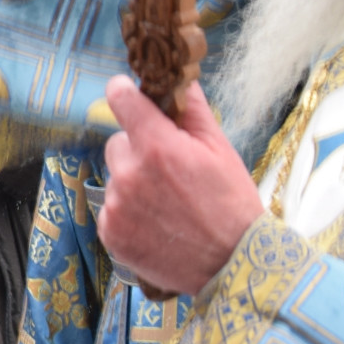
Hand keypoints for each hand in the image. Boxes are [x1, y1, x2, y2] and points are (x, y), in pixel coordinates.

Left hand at [95, 78, 262, 297]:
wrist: (232, 263)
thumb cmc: (231, 204)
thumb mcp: (220, 149)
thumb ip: (193, 110)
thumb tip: (179, 81)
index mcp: (157, 147)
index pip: (121, 99)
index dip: (123, 92)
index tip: (125, 92)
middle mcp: (130, 174)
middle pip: (118, 143)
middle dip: (138, 150)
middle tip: (168, 171)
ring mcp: (117, 206)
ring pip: (115, 178)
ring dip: (133, 184)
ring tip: (167, 203)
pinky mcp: (111, 234)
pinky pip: (111, 208)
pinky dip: (127, 213)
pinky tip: (155, 223)